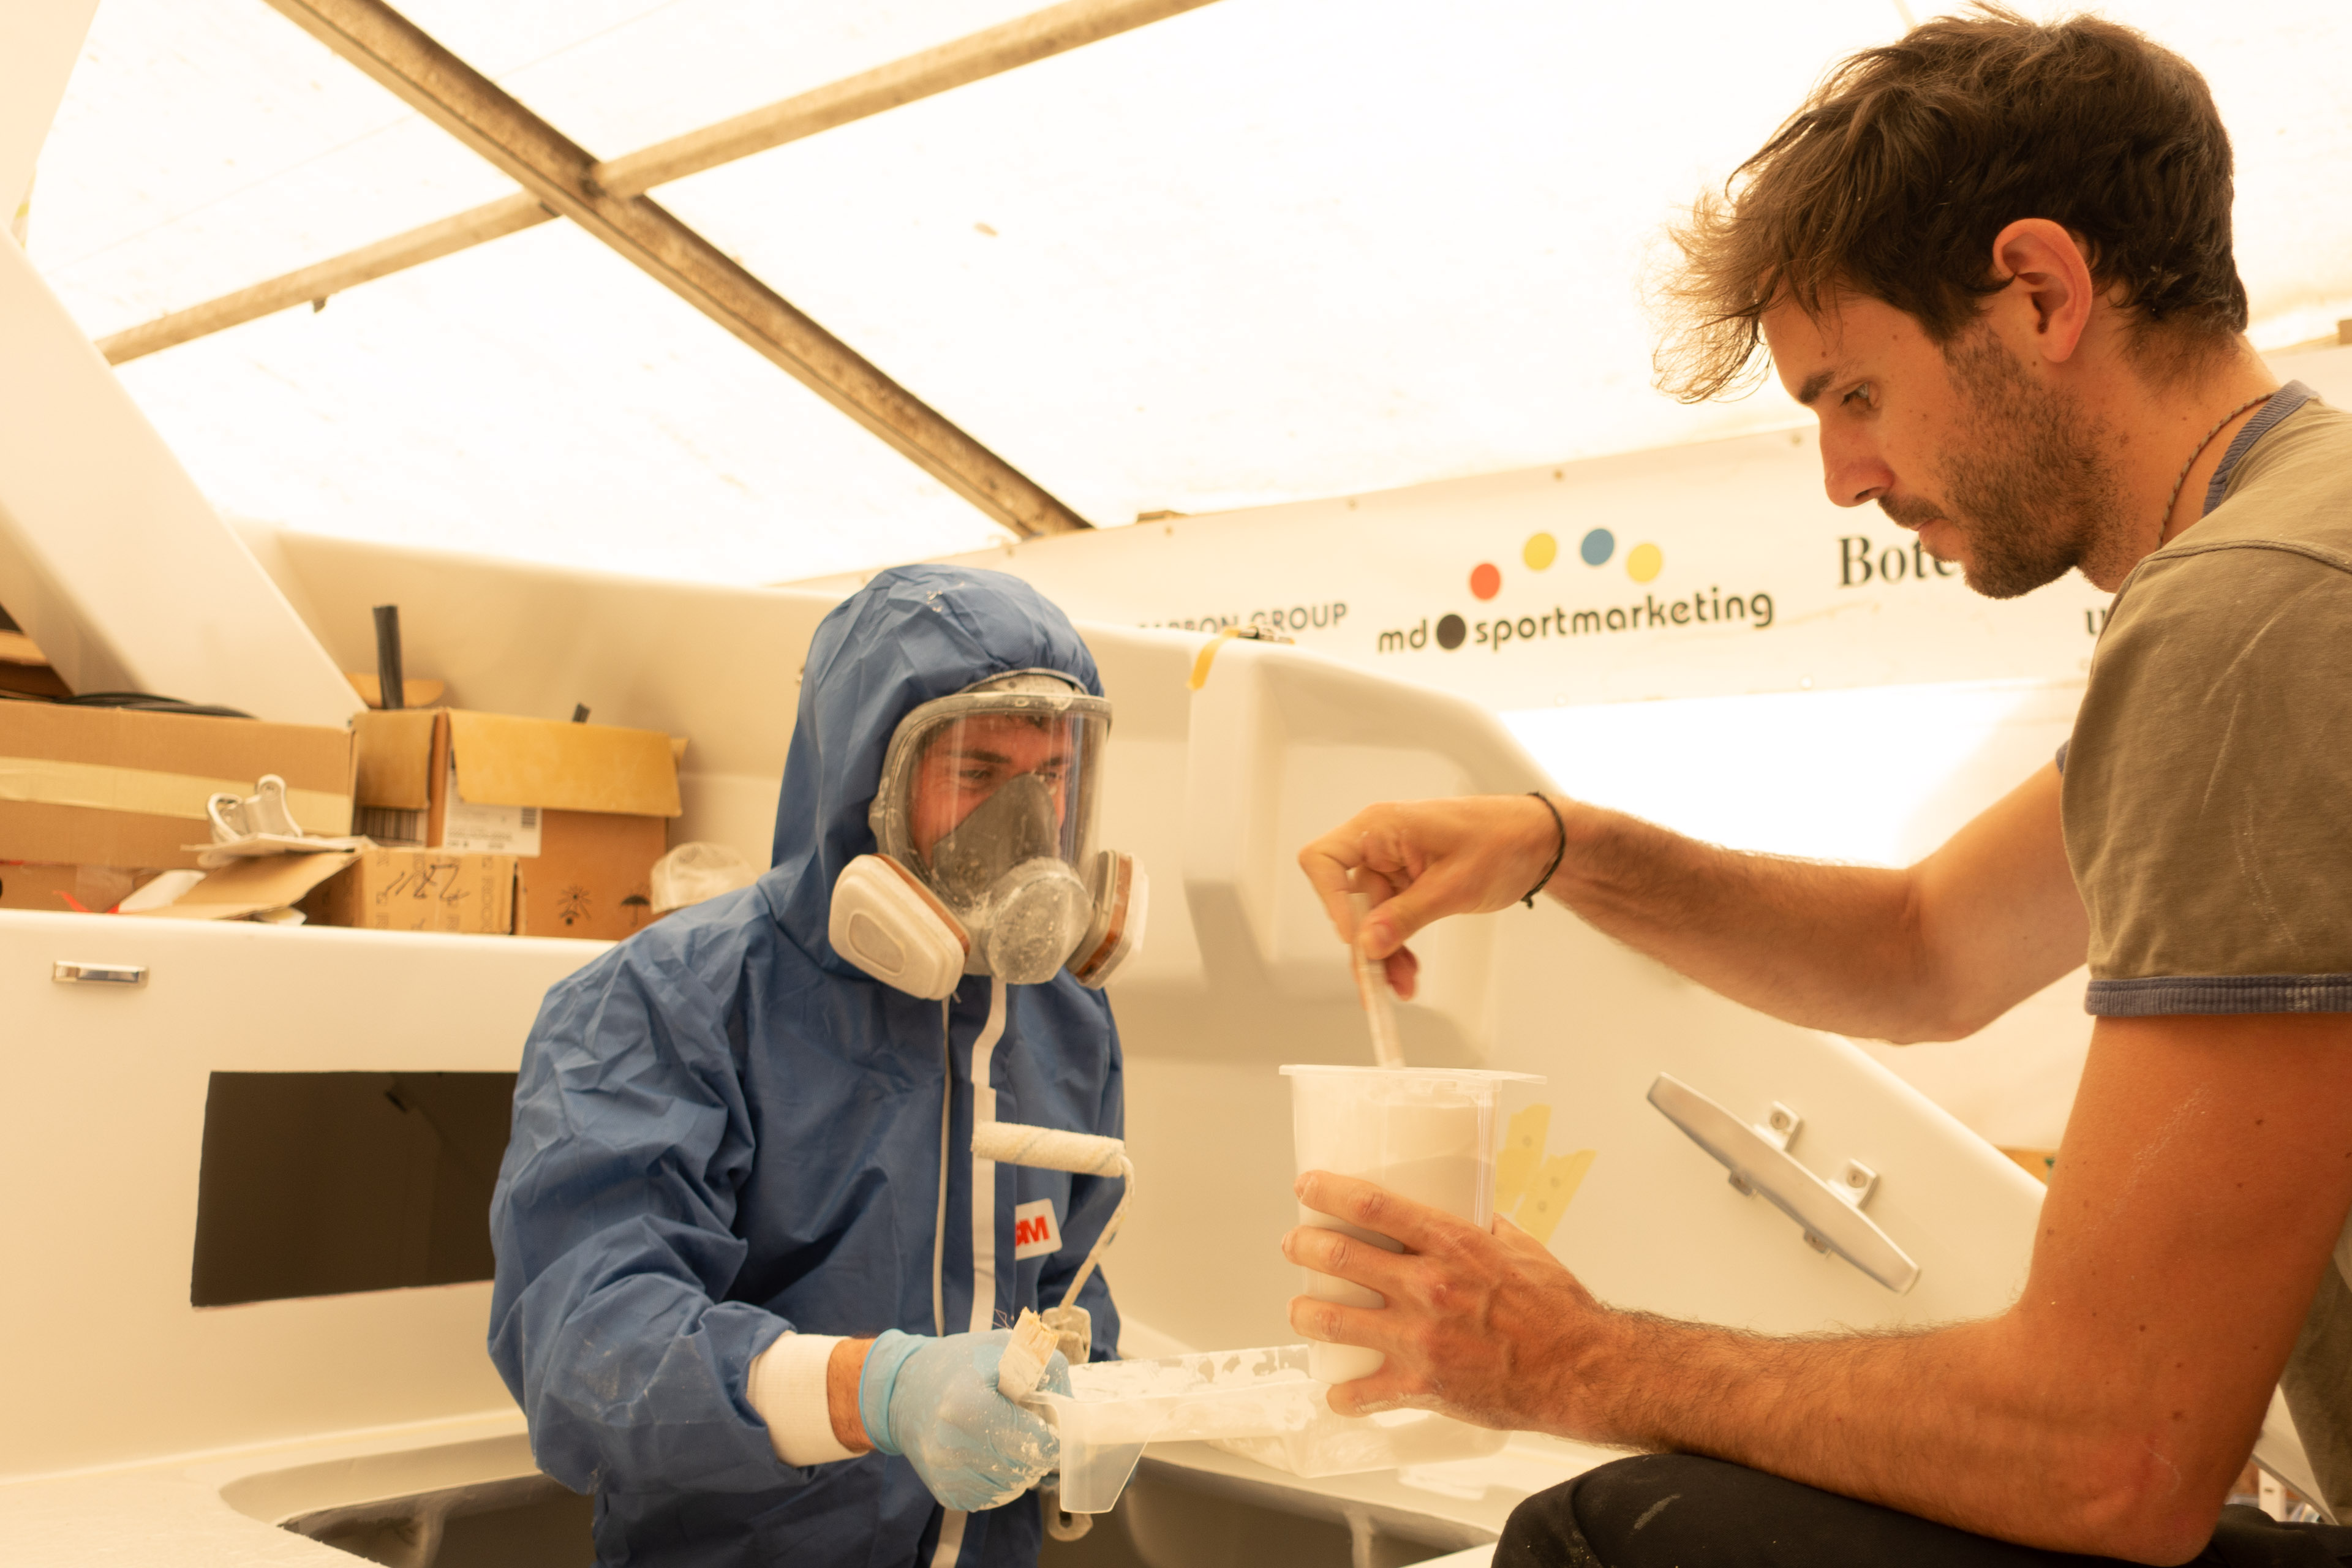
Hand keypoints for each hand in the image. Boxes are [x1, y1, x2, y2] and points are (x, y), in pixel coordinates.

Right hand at [860, 1329, 1071, 1511]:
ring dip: (1020, 1465)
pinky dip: (1001, 1477)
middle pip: (1028, 1468)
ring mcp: (948, 1476)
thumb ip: (1047, 1369)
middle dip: (1036, 1448)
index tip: (1045, 1418)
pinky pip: (994, 1496)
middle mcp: (953, 1448)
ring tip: (1002, 1434)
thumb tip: (1070, 1408)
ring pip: (1015, 1487)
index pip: (1038, 1443)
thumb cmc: (960, 1365)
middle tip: (1023, 1424)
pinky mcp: (946, 1494)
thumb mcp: (1005, 1347)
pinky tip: (987, 1451)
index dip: (1051, 1432)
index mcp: (969, 1407)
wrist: (904, 1391)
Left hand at [1281, 1171, 1614, 1436]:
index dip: (1328, 1191)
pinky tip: (1337, 1391)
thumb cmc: (1558, 1309)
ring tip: (1300, 1310)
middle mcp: (1428, 1287)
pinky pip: (1363, 1394)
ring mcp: (1421, 1339)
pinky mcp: (1424, 1386)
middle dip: (1304, 1248)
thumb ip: (1483, 1226)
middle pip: (1339, 1257)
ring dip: (1304, 1314)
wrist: (1583, 1371)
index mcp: (1452, 1244)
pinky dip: (1343, 1395)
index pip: (1372, 1206)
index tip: (1307, 1186)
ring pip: (1333, 1322)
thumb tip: (1461, 1208)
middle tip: (1295, 1246)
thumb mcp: (1521, 1246)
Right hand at [1296, 796, 1563, 998]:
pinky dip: (1398, 948)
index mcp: (1381, 828)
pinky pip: (1391, 922)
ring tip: (1404, 986)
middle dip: (1365, 946)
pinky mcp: (1407, 885)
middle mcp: (1379, 845)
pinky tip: (1409, 972)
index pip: (1325, 861)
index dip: (1331, 901)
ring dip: (1384, 955)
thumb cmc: (1502, 840)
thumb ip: (1406, 916)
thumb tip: (1367, 944)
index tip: (1354, 937)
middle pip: (1348, 902)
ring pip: (1371, 921)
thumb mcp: (1454, 885)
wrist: (1538, 842)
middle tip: (1377, 986)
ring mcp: (1392, 866)